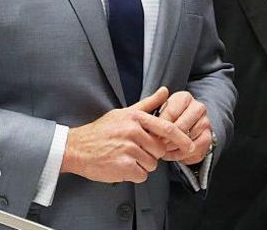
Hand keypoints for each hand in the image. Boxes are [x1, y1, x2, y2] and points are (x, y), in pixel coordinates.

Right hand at [62, 87, 194, 182]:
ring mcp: (128, 149)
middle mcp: (133, 132)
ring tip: (126, 157)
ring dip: (142, 165)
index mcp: (135, 118)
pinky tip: (122, 166)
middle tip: (135, 151)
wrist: (77, 148)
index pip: (167, 128)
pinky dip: (134, 175)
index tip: (189, 146)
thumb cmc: (102, 131)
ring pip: (151, 164)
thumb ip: (148, 104)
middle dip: (151, 154)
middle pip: (159, 150)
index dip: (181, 138)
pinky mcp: (123, 166)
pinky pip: (141, 175)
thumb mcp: (124, 113)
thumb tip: (165, 91)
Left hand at [156, 90, 211, 164]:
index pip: (171, 112)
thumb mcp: (158, 111)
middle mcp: (198, 107)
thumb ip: (150, 111)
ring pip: (188, 139)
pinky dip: (181, 154)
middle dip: (166, 138)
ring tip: (162, 150)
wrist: (186, 127)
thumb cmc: (167, 118)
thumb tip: (139, 115)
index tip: (150, 134)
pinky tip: (172, 154)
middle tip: (156, 145)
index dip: (159, 126)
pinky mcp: (208, 137)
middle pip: (181, 126)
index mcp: (184, 97)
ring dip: (173, 147)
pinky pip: (194, 149)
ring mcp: (205, 122)